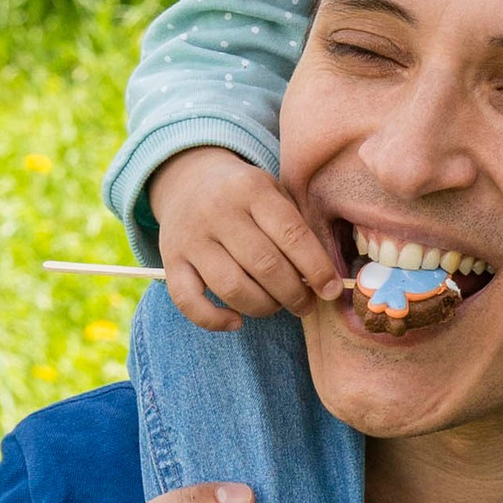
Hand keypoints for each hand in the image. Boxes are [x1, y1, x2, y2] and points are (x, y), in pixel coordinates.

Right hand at [149, 146, 341, 330]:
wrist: (188, 180)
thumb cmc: (245, 196)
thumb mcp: (274, 193)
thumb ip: (297, 229)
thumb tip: (325, 282)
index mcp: (252, 189)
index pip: (292, 235)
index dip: (317, 269)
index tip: (332, 290)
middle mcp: (218, 211)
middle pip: (265, 265)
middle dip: (294, 294)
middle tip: (305, 304)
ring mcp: (191, 237)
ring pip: (232, 287)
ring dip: (264, 307)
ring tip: (277, 305)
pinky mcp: (170, 261)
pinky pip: (188, 301)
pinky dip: (214, 320)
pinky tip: (236, 322)